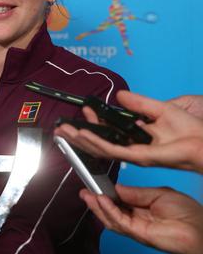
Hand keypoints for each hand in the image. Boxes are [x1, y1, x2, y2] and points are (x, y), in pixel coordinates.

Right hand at [54, 90, 202, 172]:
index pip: (107, 131)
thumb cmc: (190, 131)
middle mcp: (132, 148)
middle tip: (62, 128)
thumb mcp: (159, 109)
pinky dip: (95, 142)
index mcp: (137, 139)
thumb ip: (137, 103)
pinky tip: (82, 135)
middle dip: (78, 136)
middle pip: (99, 143)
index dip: (93, 121)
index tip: (85, 110)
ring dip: (80, 140)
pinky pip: (112, 150)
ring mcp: (134, 154)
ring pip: (100, 148)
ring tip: (65, 132)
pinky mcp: (139, 157)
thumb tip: (119, 96)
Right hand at [80, 184, 202, 253]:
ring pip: (110, 218)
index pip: (118, 201)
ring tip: (88, 194)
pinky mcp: (138, 234)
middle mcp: (137, 219)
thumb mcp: (158, 193)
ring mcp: (136, 228)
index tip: (96, 184)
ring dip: (97, 206)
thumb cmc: (188, 213)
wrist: (200, 227)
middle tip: (84, 190)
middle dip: (96, 201)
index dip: (106, 193)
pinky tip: (102, 200)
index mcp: (142, 208)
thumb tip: (116, 188)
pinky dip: (109, 210)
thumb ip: (135, 192)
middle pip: (110, 211)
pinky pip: (119, 221)